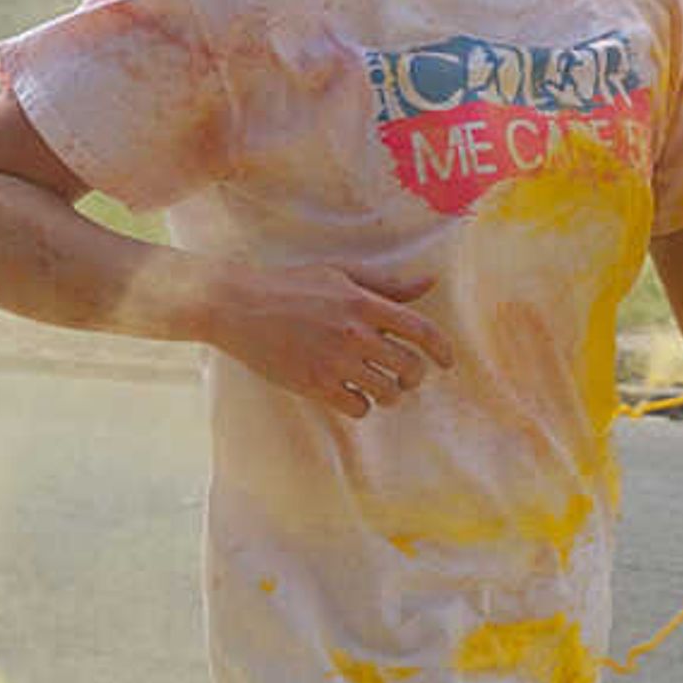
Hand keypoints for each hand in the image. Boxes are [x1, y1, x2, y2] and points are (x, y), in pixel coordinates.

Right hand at [207, 263, 454, 418]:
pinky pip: (358, 408)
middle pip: (410, 368)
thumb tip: (430, 280)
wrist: (236, 305)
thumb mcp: (340, 274)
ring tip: (378, 386)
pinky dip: (361, 405)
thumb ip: (387, 284)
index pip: (422, 331)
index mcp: (364, 303)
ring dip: (389, 393)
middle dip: (415, 376)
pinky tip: (351, 393)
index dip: (442, 350)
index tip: (446, 362)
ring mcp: (335, 362)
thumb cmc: (289, 285)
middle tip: (405, 376)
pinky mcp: (314, 385)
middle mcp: (354, 334)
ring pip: (387, 392)